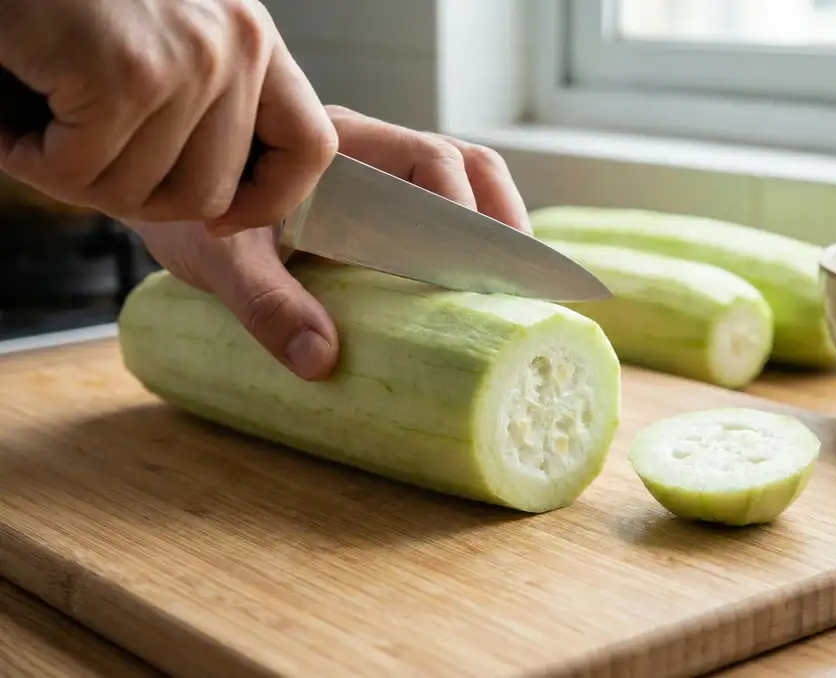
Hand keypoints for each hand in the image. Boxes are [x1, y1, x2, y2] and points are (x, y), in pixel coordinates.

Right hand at [0, 0, 336, 230]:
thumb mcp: (171, 33)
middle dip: (135, 196)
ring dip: (73, 175)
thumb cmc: (76, 0)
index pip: (310, 145)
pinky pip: (78, 171)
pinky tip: (14, 122)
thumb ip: (208, 102)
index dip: (271, 200)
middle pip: (208, 193)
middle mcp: (235, 47)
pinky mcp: (123, 74)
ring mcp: (184, 61)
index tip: (224, 218)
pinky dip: (29, 159)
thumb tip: (221, 202)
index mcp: (252, 40)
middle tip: (83, 157)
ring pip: (137, 191)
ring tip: (42, 124)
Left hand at [129, 106, 531, 380]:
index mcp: (341, 148)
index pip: (430, 160)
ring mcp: (377, 177)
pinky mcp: (377, 207)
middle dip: (500, 216)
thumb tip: (322, 361)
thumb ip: (265, 303)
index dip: (464, 213)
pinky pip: (437, 209)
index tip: (476, 271)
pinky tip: (469, 284)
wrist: (169, 194)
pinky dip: (465, 240)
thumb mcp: (221, 258)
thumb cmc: (194, 213)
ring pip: (461, 181)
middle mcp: (369, 153)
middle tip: (515, 281)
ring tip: (509, 284)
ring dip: (493, 224)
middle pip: (464, 163)